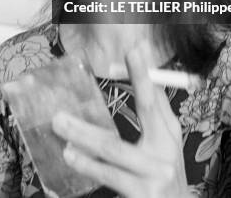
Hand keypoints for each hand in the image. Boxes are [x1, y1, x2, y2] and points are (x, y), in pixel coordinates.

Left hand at [52, 41, 190, 197]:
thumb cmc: (160, 175)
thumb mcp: (161, 145)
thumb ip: (149, 115)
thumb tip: (134, 76)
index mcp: (169, 134)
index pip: (157, 97)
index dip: (145, 73)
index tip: (137, 47)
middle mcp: (165, 152)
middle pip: (144, 112)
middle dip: (127, 88)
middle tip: (99, 76)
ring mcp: (155, 176)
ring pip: (113, 149)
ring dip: (83, 135)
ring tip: (61, 124)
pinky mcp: (143, 195)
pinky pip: (109, 177)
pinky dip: (88, 164)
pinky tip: (71, 156)